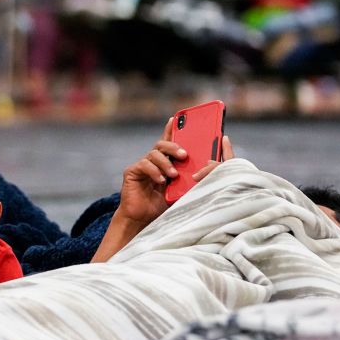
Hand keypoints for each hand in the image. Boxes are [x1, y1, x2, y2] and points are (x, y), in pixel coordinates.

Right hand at [115, 118, 234, 226]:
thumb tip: (207, 166)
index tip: (176, 118)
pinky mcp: (132, 172)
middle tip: (184, 155)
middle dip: (174, 146)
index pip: (169, 143)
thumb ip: (190, 178)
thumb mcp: (181, 190)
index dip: (171, 130)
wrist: (142, 221)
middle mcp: (152, 162)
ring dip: (166, 162)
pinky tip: (161, 179)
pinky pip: (144, 164)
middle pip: (162, 144)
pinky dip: (154, 171)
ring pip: (154, 153)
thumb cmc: (162, 207)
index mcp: (165, 164)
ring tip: (173, 175)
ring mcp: (141, 166)